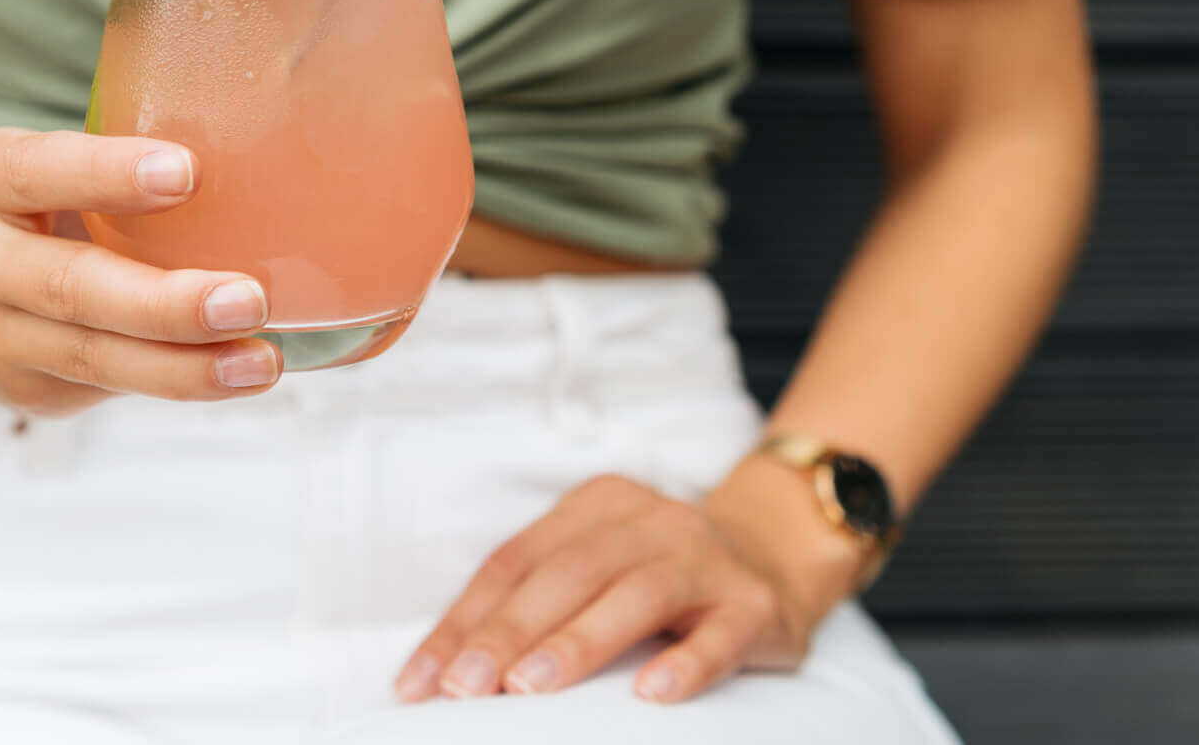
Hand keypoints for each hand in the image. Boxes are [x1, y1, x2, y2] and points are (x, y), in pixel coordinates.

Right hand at [0, 127, 280, 412]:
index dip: (106, 172)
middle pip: (69, 286)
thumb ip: (138, 158)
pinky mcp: (23, 388)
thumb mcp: (71, 162)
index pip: (36, 169)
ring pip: (92, 355)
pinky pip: (108, 387)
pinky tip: (236, 373)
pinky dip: (178, 381)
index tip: (187, 172)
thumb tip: (270, 144)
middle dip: (165, 302)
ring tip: (260, 361)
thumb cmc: (58, 202)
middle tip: (249, 300)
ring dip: (185, 365)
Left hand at [396, 461, 863, 705]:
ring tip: (531, 687)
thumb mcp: (597, 565)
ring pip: (636, 594)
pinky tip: (653, 692)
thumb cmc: (660, 573)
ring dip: (579, 642)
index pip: (516, 562)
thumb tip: (453, 671)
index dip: (465, 621)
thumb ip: (537, 600)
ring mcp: (704, 559)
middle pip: (568, 572)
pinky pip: (718, 634)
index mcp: (596, 506)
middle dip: (509, 632)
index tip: (422, 683)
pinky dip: (685, 662)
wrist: (776, 553)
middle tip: (466, 687)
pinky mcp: (751, 604)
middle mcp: (649, 522)